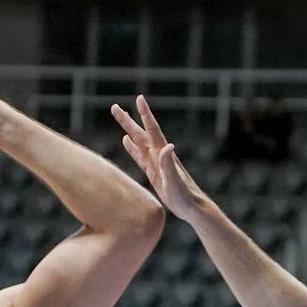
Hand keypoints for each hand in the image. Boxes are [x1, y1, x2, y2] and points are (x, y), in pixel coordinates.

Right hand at [110, 96, 208, 221]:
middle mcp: (159, 155)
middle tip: (114, 107)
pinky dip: (132, 147)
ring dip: (128, 129)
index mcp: (163, 154)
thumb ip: (169, 164)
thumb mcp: (174, 181)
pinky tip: (125, 141)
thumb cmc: (184, 196)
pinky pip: (139, 156)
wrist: (192, 208)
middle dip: (128, 119)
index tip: (139, 98)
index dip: (145, 114)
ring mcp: (155, 163)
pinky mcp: (153, 172)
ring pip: (138, 141)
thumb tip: (168, 146)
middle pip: (140, 133)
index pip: (152, 129)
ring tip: (120, 116)